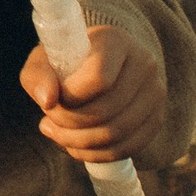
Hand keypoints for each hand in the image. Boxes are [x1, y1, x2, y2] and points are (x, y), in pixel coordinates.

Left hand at [21, 22, 166, 162]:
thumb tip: (46, 100)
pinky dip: (96, 155)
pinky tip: (75, 147)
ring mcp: (155, 93)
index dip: (70, 97)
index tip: (51, 100)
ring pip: (116, 134)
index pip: (99, 78)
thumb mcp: (46, 59)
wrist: (104, 63)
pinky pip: (127, 148)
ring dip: (79, 143)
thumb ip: (38, 74)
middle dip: (68, 124)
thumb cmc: (69, 61)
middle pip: (106, 110)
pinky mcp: (156, 119)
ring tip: (56, 135)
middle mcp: (143, 64)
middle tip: (46, 123)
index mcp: (116, 40)